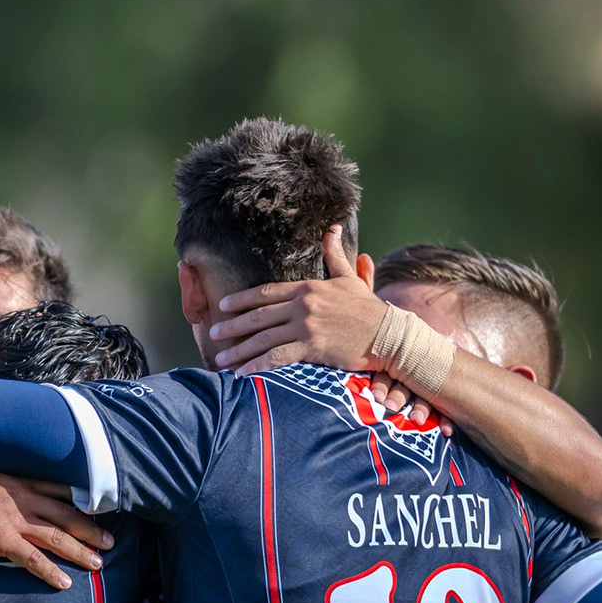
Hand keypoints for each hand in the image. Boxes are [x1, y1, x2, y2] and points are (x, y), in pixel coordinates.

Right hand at [0, 467, 113, 590]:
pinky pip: (33, 559)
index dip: (80, 500)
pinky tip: (65, 583)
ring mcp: (14, 519)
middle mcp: (23, 499)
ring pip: (57, 537)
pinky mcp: (2, 539)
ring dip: (81, 551)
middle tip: (110, 541)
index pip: (58, 490)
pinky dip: (51, 571)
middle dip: (91, 529)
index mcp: (19, 482)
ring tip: (98, 563)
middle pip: (66, 515)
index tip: (98, 508)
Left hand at [207, 227, 452, 431]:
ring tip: (221, 358)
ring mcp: (306, 326)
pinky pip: (276, 358)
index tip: (224, 305)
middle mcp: (303, 305)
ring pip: (263, 338)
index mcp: (308, 288)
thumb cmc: (369, 309)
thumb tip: (332, 228)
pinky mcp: (312, 347)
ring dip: (239, 349)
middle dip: (232, 325)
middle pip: (258, 315)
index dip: (242, 299)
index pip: (266, 292)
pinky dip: (256, 366)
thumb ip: (335, 256)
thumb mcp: (350, 279)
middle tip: (213, 333)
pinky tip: (242, 374)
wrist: (388, 334)